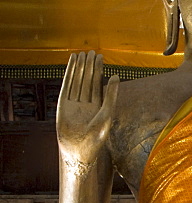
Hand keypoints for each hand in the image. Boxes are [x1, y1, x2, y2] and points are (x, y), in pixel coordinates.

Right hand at [57, 52, 118, 166]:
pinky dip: (69, 74)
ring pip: (77, 81)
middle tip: (91, 51)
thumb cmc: (96, 137)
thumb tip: (117, 76)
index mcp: (96, 105)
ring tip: (81, 54)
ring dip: (79, 67)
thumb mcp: (107, 113)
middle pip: (87, 79)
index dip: (98, 70)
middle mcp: (84, 103)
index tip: (99, 56)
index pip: (97, 83)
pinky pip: (66, 86)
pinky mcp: (63, 104)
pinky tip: (71, 64)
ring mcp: (73, 103)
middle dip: (89, 66)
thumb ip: (112, 95)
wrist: (79, 150)